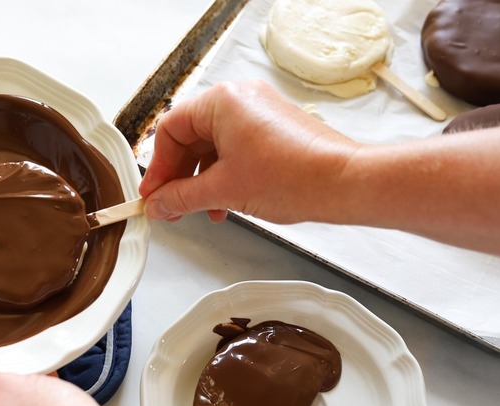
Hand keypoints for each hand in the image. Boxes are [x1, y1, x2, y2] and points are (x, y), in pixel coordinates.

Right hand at [139, 80, 357, 223]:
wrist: (346, 183)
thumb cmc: (295, 176)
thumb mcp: (223, 191)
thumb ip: (181, 197)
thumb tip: (158, 204)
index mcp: (222, 101)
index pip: (170, 130)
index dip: (158, 167)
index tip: (154, 195)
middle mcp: (240, 99)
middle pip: (190, 138)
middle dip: (179, 176)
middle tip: (170, 206)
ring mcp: (259, 113)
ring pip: (212, 147)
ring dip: (201, 181)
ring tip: (200, 211)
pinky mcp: (273, 129)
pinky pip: (235, 149)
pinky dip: (224, 175)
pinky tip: (224, 204)